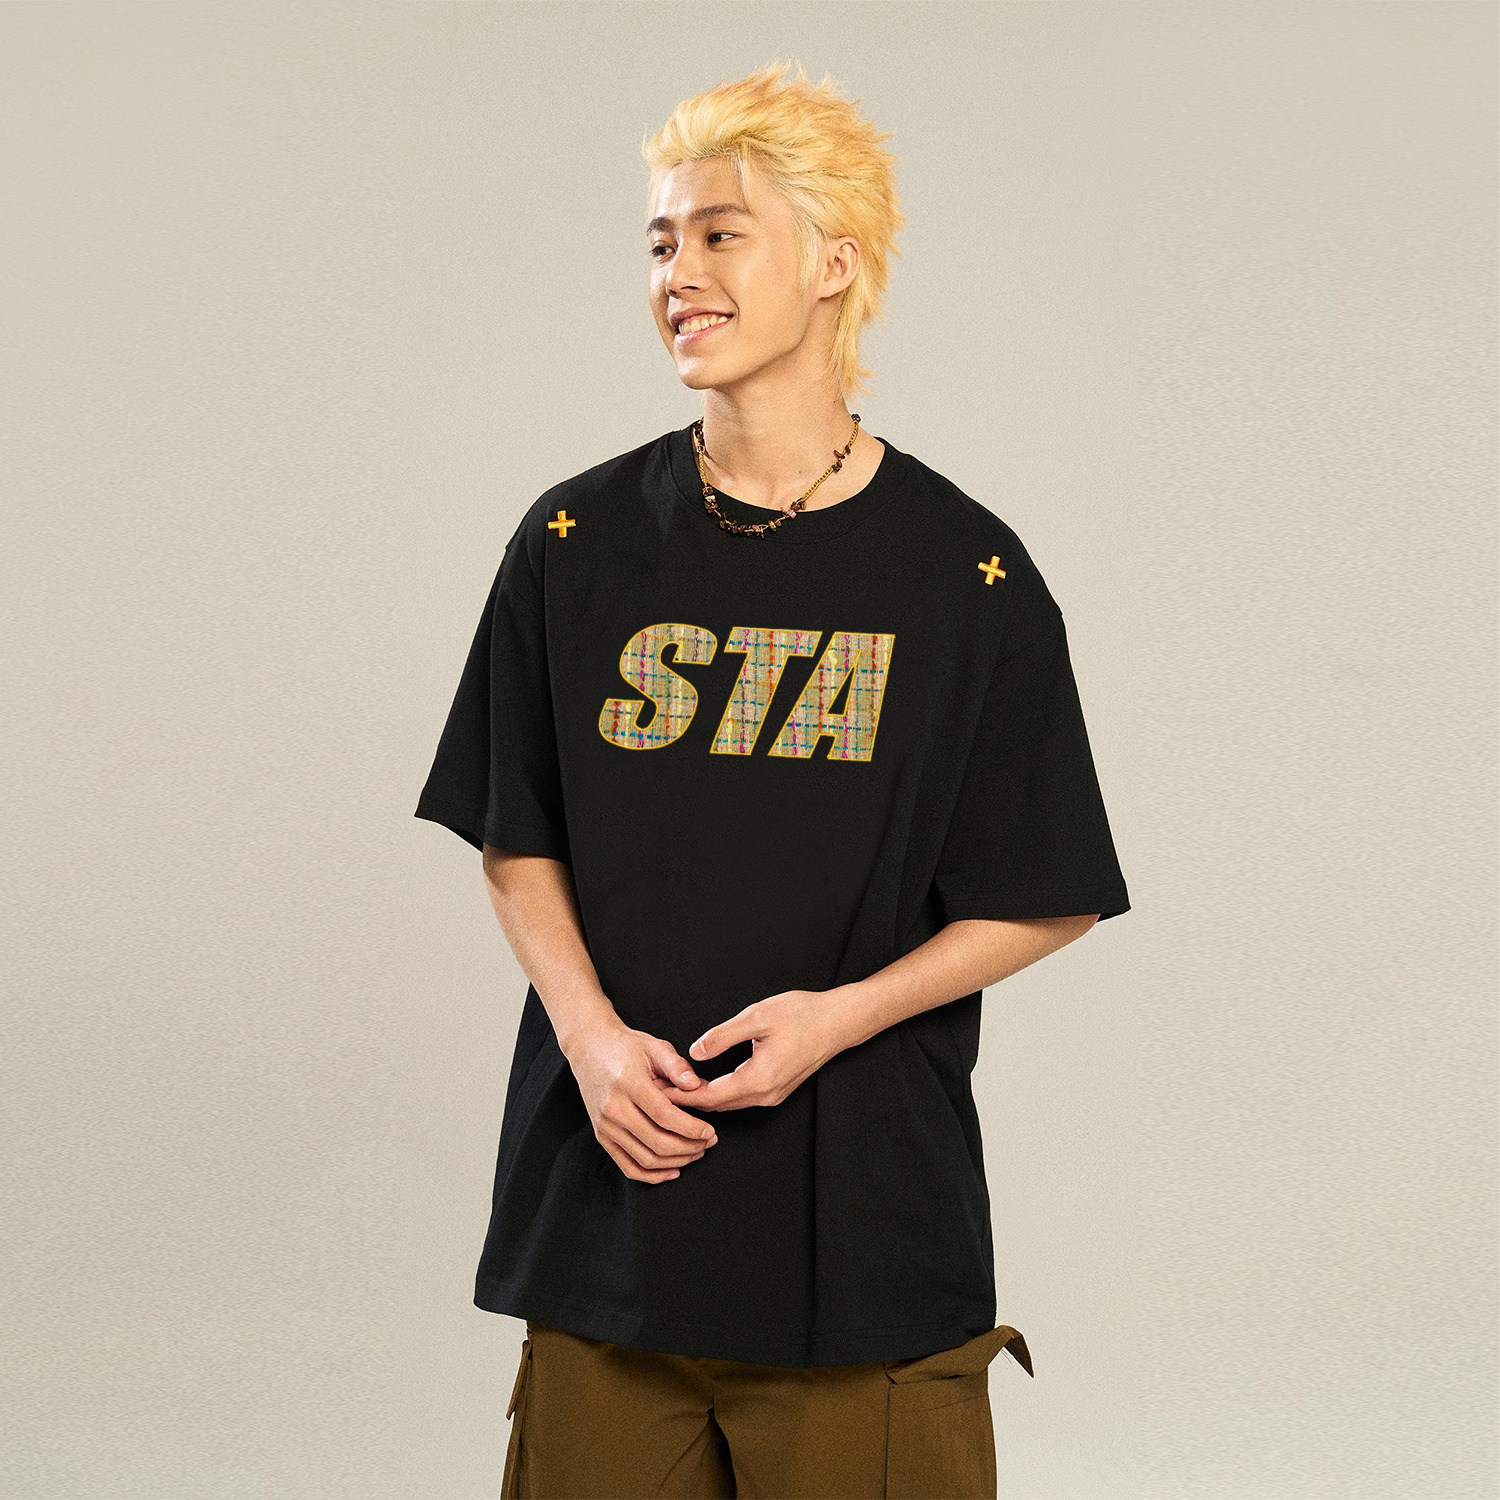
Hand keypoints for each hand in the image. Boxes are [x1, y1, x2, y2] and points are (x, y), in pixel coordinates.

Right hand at [564, 1019, 719, 1182]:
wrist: (590, 1048)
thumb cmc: (626, 1046)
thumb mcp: (654, 1046)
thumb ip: (677, 1065)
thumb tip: (696, 1085)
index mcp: (628, 1084)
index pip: (664, 1115)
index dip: (691, 1128)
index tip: (710, 1131)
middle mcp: (613, 1108)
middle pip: (657, 1141)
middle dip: (689, 1147)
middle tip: (709, 1142)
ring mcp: (605, 1126)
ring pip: (645, 1158)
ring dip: (676, 1162)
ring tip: (696, 1153)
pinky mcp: (602, 1136)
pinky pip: (628, 1166)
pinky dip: (652, 1175)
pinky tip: (673, 1170)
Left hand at [657, 990, 844, 1112]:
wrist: (839, 1021)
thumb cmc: (803, 1014)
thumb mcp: (757, 1017)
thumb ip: (722, 1036)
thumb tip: (694, 1053)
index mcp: (758, 1079)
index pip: (710, 1097)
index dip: (682, 1096)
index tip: (658, 1090)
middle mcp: (766, 1094)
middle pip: (718, 1106)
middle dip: (687, 1101)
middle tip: (659, 1090)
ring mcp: (774, 1095)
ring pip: (730, 1104)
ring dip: (703, 1099)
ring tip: (676, 1088)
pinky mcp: (778, 1089)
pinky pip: (742, 1098)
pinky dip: (720, 1094)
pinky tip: (706, 1085)